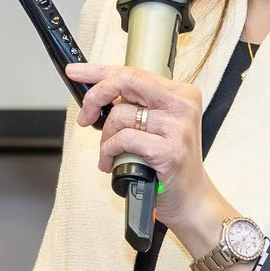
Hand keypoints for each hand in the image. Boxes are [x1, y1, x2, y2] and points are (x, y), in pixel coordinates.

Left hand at [70, 62, 233, 257]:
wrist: (192, 200)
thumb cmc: (170, 165)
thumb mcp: (157, 127)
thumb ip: (135, 107)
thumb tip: (98, 96)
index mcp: (180, 94)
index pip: (133, 72)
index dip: (99, 70)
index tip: (77, 72)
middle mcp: (182, 105)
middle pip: (127, 81)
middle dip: (97, 96)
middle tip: (85, 116)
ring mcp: (178, 127)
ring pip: (120, 115)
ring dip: (105, 138)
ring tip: (110, 153)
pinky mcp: (170, 151)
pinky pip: (124, 140)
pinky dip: (110, 151)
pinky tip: (112, 162)